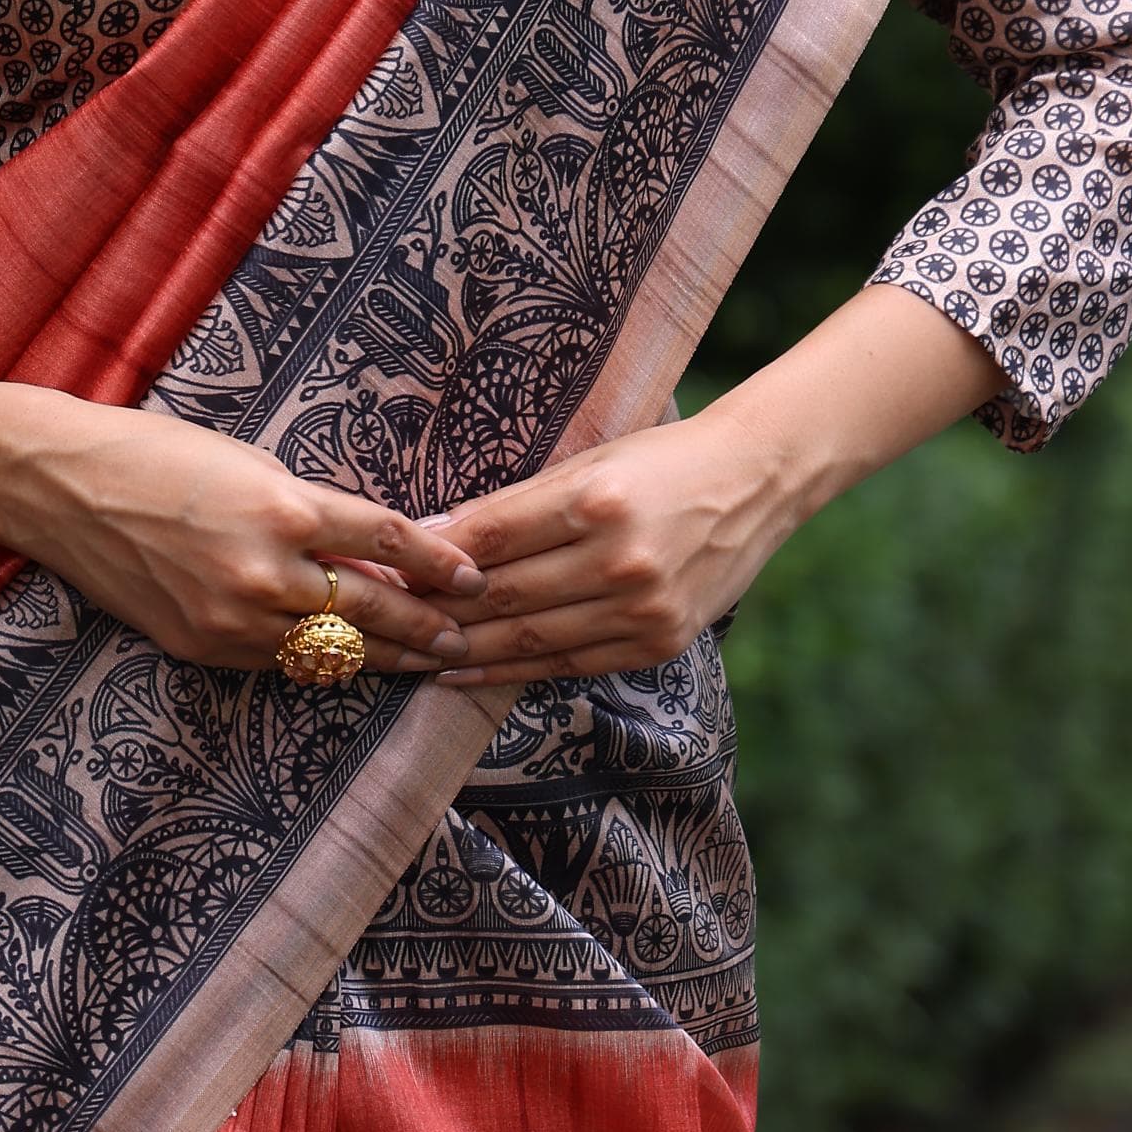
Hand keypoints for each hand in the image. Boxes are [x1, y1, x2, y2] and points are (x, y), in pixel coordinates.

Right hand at [0, 380, 492, 672]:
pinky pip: (279, 661)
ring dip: (385, 657)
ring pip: (331, 650)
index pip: (388, 542)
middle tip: (464, 634)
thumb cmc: (155, 452)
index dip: (439, 564)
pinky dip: (320, 660)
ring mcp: (230, 618)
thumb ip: (310, 507)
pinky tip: (351, 662)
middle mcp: (263, 571)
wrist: (60, 486)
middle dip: (426, 626)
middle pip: (372, 610)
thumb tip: (372, 545)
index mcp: (283, 507)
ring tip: (426, 660)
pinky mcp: (201, 645)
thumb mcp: (248, 461)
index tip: (472, 577)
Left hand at [418, 286, 1008, 684]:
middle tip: (372, 621)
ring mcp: (641, 608)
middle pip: (500, 596)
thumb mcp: (588, 462)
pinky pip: (568, 664)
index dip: (426, 561)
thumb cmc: (661, 458)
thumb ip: (514, 505)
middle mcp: (618, 559)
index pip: (488, 540)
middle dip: (430, 612)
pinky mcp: (658, 641)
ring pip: (527, 640)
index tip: (376, 569)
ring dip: (458, 652)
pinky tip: (463, 673)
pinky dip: (509, 671)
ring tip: (403, 654)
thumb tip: (431, 531)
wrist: (758, 481)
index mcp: (594, 500)